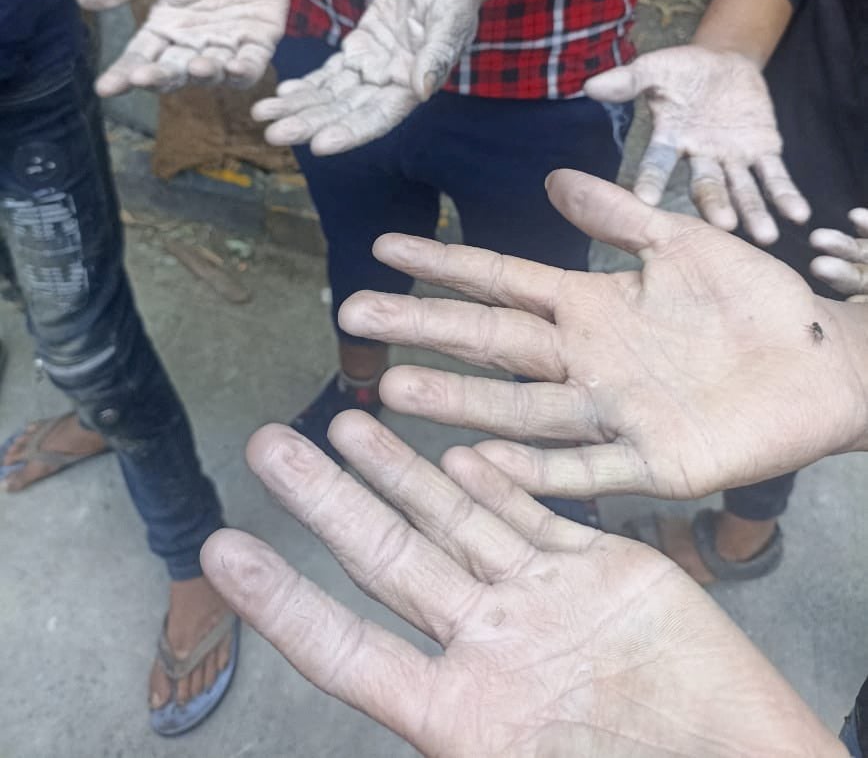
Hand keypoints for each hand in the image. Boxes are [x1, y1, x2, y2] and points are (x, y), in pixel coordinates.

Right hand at [77, 0, 289, 94]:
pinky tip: (234, 67)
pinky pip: (252, 64)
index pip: (140, 57)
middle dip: (159, 78)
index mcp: (166, 27)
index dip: (123, 74)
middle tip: (144, 77)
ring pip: (212, 74)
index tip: (105, 88)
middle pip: (173, 71)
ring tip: (196, 67)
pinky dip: (244, 71)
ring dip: (204, 75)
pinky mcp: (260, 41)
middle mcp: (194, 44)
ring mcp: (227, 45)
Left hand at [201, 415, 837, 756]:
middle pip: (391, 558)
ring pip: (455, 521)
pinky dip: (499, 481)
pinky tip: (461, 451)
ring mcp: (542, 604)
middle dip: (326, 499)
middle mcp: (490, 648)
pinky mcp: (600, 572)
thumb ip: (467, 744)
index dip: (284, 602)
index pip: (348, 650)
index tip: (224, 552)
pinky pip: (537, 515)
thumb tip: (409, 730)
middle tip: (269, 442)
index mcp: (462, 716)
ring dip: (400, 470)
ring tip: (347, 420)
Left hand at [250, 0, 481, 154]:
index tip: (318, 145)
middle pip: (344, 112)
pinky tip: (281, 94)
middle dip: (309, 124)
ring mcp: (374, 68)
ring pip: (330, 95)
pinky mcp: (361, 50)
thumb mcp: (451, 16)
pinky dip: (306, 84)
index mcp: (413, 85)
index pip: (377, 117)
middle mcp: (390, 85)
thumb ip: (437, 53)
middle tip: (273, 134)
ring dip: (298, 107)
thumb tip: (422, 90)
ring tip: (262, 114)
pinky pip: (329, 73)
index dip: (349, 132)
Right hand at [338, 171, 867, 500]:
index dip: (443, 265)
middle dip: (423, 328)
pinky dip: (532, 472)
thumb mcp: (682, 242)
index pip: (501, 282)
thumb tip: (550, 178)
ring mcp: (613, 415)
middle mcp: (587, 361)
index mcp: (591, 306)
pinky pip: (582, 471)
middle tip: (354, 318)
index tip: (384, 249)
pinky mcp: (651, 464)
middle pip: (491, 343)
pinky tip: (477, 466)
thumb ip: (618, 214)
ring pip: (520, 409)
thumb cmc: (754, 302)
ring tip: (392, 391)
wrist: (824, 364)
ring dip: (458, 401)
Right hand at [585, 46, 809, 243]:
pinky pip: (774, 177)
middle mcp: (700, 158)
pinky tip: (798, 214)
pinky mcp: (762, 152)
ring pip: (743, 190)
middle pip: (707, 187)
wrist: (723, 63)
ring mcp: (732, 159)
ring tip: (767, 234)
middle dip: (716, 205)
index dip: (651, 180)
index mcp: (670, 140)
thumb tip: (590, 87)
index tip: (644, 200)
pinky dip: (785, 196)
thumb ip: (628, 80)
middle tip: (724, 225)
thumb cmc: (682, 69)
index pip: (657, 163)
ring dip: (754, 212)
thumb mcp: (655, 68)